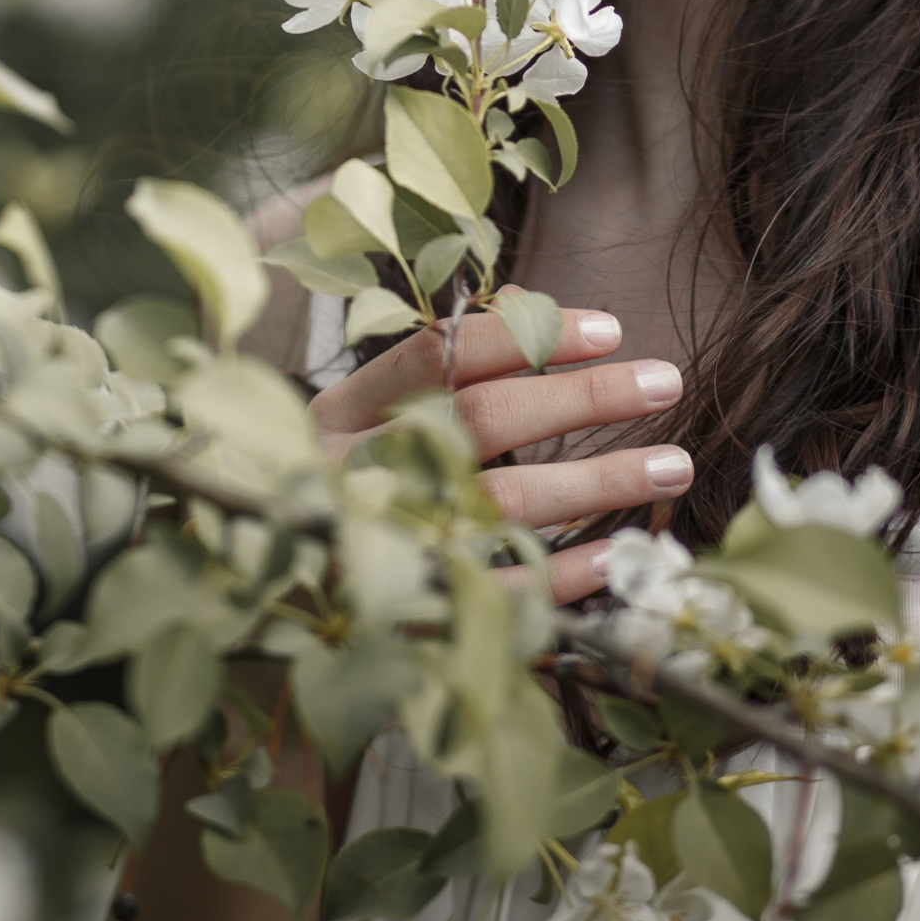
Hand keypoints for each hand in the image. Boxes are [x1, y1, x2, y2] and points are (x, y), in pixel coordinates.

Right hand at [309, 308, 688, 602]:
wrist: (247, 593)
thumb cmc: (335, 486)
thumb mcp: (362, 420)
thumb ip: (439, 369)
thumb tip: (530, 308)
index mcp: (340, 413)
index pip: (441, 354)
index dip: (528, 335)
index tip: (610, 329)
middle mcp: (353, 474)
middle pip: (482, 421)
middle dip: (584, 399)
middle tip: (665, 381)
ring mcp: (378, 546)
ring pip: (501, 504)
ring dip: (597, 481)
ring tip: (671, 464)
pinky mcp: (404, 613)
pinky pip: (497, 589)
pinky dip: (563, 573)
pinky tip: (620, 552)